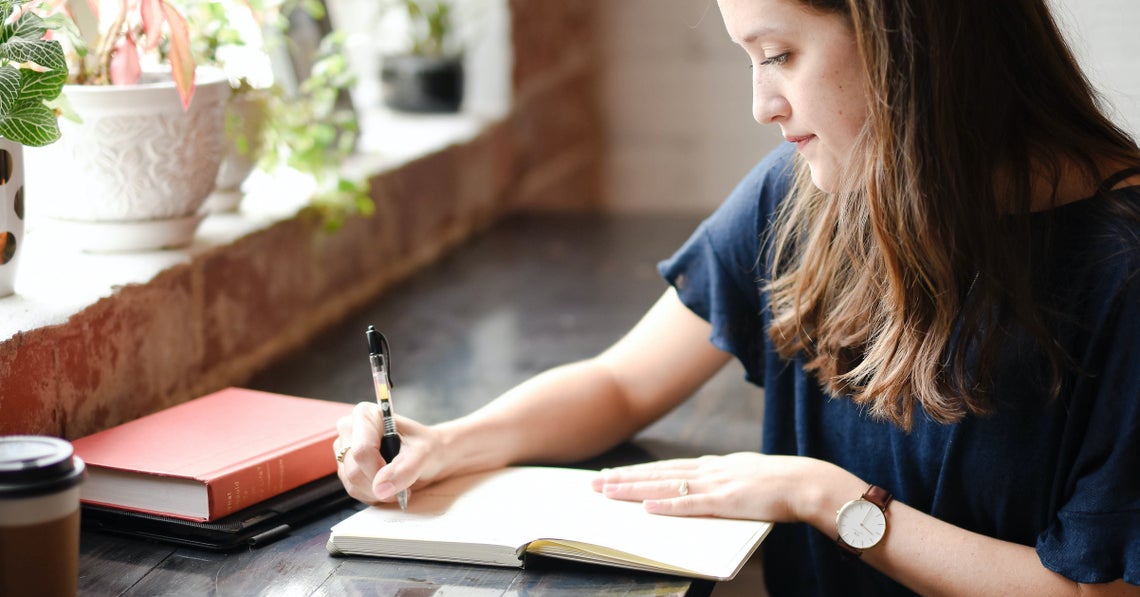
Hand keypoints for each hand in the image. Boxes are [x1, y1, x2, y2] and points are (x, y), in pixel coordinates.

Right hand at [334, 402, 443, 504]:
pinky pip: (353, 490)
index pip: (362, 450)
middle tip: (403, 484)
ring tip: (398, 483)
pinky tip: (388, 485)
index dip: (378, 470)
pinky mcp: (346, 467)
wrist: (430, 455)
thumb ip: (405, 469)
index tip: (398, 478)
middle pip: (354, 469)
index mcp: (366, 415)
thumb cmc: (427, 447)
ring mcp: (345, 449)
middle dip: (380, 484)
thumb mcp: (424, 454)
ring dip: (377, 491)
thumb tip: (381, 488)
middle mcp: (350, 429)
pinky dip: (373, 494)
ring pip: (352, 482)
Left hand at [591, 452, 841, 522]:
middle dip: (624, 478)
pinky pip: (690, 504)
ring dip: (634, 489)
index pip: (667, 467)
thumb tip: (706, 490)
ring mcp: (716, 484)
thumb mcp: (746, 477)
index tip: (613, 475)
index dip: (638, 472)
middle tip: (594, 483)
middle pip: (657, 473)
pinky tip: (646, 507)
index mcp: (714, 465)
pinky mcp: (726, 501)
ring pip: (665, 485)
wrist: (807, 483)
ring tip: (607, 492)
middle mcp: (709, 470)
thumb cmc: (782, 485)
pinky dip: (666, 505)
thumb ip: (724, 482)